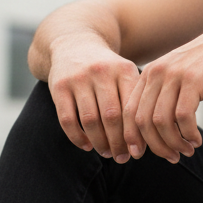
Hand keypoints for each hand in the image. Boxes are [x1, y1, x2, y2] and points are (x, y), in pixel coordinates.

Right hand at [47, 35, 144, 162]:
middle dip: (118, 142)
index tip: (137, 152)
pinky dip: (77, 137)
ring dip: (99, 142)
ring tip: (106, 153)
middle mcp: (102, 71)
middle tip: (121, 158)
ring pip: (90, 120)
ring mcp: (78, 78)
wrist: (75, 44)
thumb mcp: (125, 75)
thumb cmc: (108, 70)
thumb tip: (144, 143)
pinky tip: (86, 145)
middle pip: (112, 117)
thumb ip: (135, 101)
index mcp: (124, 69)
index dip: (135, 134)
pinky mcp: (58, 86)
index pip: (132, 109)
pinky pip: (67, 120)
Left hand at [125, 17, 202, 162]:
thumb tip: (158, 134)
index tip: (140, 155)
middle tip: (172, 157)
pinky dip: (188, 134)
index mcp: (149, 74)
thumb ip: (166, 100)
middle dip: (155, 145)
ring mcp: (174, 75)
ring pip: (161, 121)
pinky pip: (183, 116)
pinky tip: (197, 140)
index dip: (132, 137)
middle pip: (142, 120)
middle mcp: (156, 73)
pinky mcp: (193, 79)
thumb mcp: (181, 79)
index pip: (129, 112)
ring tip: (186, 151)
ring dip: (173, 143)